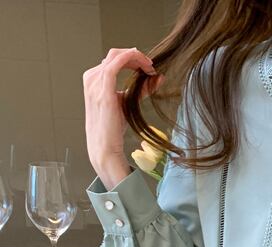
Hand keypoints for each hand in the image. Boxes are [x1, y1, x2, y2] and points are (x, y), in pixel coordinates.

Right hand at [83, 47, 163, 172]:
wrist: (104, 147)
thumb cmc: (113, 128)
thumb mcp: (127, 103)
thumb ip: (140, 90)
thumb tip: (158, 78)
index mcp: (94, 80)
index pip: (113, 59)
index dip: (132, 59)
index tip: (148, 67)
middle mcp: (92, 79)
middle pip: (114, 54)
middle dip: (135, 56)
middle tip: (151, 66)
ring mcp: (95, 84)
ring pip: (116, 56)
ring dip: (136, 58)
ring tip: (150, 68)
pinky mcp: (103, 92)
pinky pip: (115, 65)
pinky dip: (131, 60)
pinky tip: (144, 66)